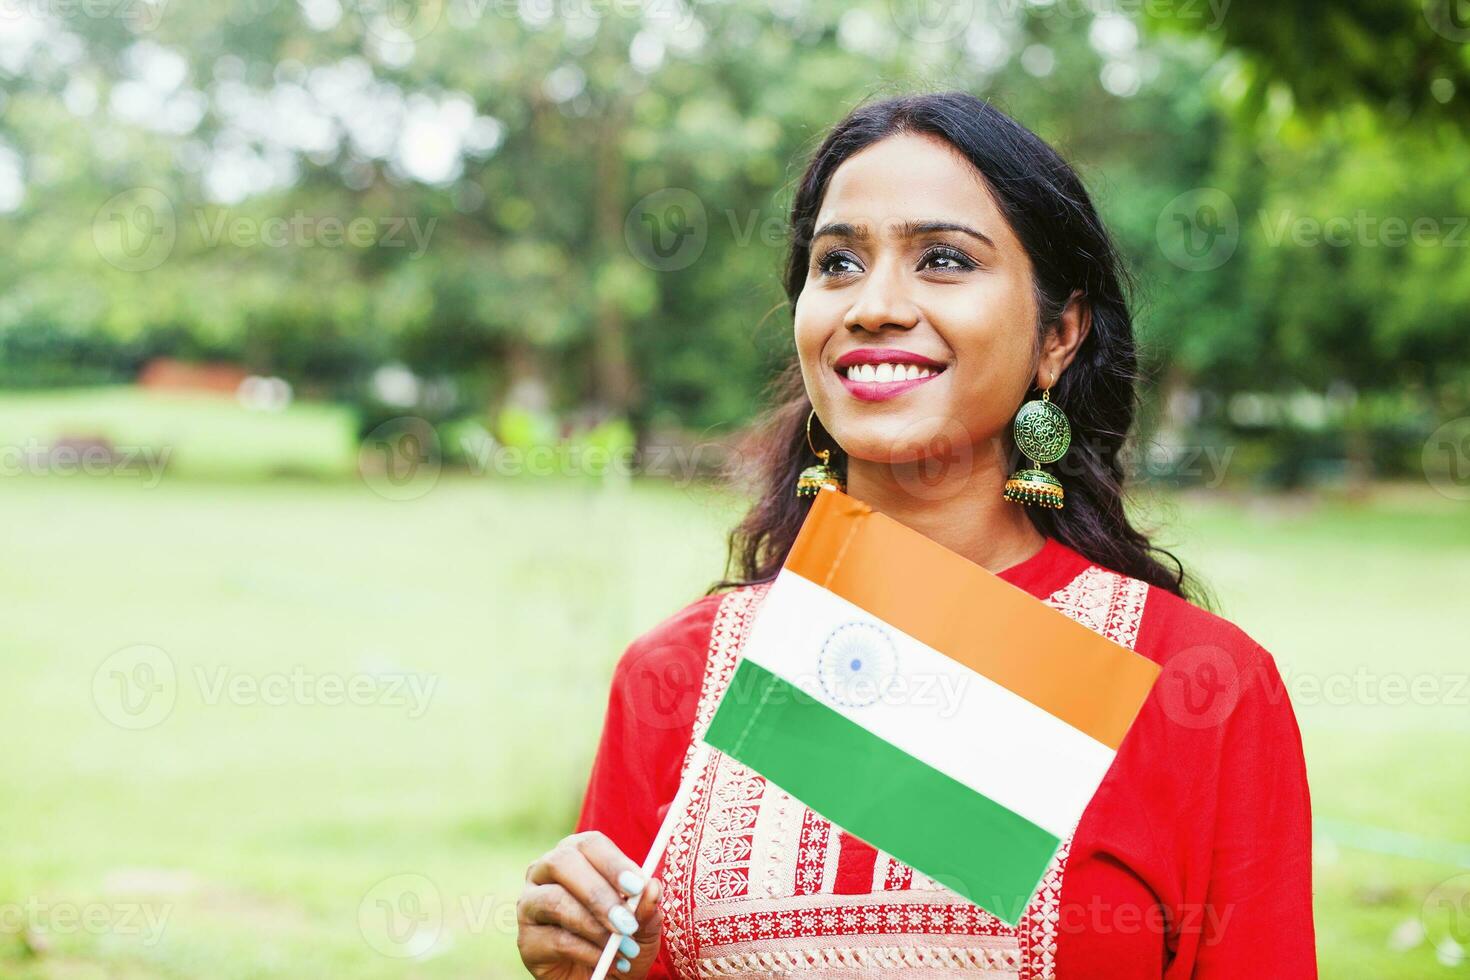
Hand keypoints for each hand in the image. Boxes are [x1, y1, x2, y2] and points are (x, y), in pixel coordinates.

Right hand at [517, 831, 663, 978]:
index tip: (637, 886)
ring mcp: (530, 904)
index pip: (589, 844)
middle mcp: (545, 872)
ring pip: (555, 900)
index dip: (613, 862)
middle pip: (563, 863)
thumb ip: (646, 906)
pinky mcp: (527, 940)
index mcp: (576, 855)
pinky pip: (555, 939)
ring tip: (623, 947)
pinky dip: (588, 952)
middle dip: (598, 892)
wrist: (602, 979)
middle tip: (627, 921)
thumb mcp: (642, 925)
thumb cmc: (621, 941)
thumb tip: (652, 886)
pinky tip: (608, 962)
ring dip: (594, 925)